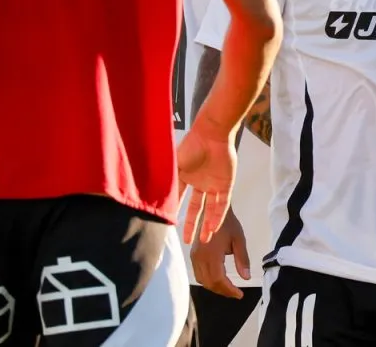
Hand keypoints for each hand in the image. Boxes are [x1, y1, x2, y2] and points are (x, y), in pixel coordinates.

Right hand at [177, 119, 237, 244]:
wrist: (212, 134)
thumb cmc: (191, 147)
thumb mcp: (173, 166)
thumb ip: (165, 182)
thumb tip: (148, 198)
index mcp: (186, 176)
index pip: (179, 198)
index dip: (174, 212)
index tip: (169, 225)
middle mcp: (200, 181)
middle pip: (196, 208)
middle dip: (192, 224)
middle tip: (188, 241)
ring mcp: (214, 183)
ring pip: (211, 208)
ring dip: (208, 224)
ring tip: (204, 240)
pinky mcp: (226, 183)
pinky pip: (223, 203)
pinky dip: (218, 216)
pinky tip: (214, 228)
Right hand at [191, 208, 249, 298]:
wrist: (211, 209)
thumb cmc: (228, 223)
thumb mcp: (239, 239)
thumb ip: (243, 259)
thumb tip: (246, 277)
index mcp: (211, 254)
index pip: (219, 280)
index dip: (229, 290)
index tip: (240, 294)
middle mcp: (199, 258)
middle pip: (210, 283)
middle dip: (223, 291)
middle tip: (236, 293)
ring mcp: (194, 257)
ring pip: (202, 280)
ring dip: (215, 287)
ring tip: (228, 288)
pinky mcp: (193, 255)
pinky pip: (198, 274)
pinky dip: (208, 280)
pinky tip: (218, 279)